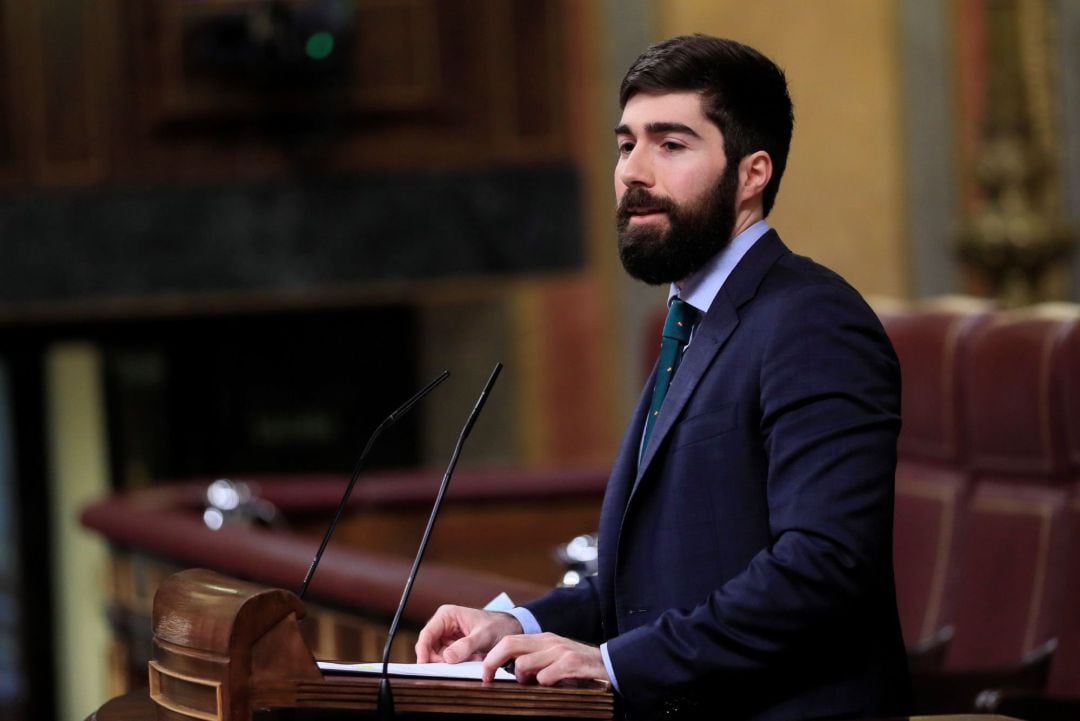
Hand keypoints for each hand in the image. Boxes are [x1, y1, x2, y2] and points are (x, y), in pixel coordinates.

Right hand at [415, 605, 522, 663]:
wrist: (511, 629)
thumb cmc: (498, 626)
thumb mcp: (483, 635)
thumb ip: (466, 646)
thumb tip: (447, 658)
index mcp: (447, 615)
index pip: (426, 634)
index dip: (423, 651)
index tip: (424, 665)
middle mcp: (444, 625)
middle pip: (429, 648)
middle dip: (437, 660)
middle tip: (452, 669)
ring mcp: (448, 637)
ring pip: (437, 656)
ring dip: (448, 664)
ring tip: (468, 661)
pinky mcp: (454, 648)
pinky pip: (447, 660)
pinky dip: (455, 665)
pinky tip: (470, 662)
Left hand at [481, 632, 609, 685]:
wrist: (612, 663)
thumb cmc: (581, 665)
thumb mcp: (555, 658)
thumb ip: (536, 661)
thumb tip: (511, 673)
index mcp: (542, 639)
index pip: (509, 641)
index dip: (492, 657)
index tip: (485, 674)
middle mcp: (548, 641)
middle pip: (510, 645)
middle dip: (493, 662)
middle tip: (489, 679)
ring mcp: (560, 650)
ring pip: (524, 663)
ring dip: (523, 678)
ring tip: (534, 685)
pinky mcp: (572, 662)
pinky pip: (546, 676)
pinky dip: (544, 684)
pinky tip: (553, 686)